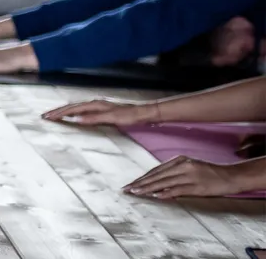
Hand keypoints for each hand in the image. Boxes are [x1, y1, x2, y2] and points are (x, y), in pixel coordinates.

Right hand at [43, 99, 156, 126]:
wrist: (144, 112)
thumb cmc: (130, 116)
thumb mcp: (112, 118)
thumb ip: (94, 118)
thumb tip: (76, 119)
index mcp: (95, 104)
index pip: (72, 108)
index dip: (59, 113)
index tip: (47, 117)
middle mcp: (94, 103)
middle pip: (72, 106)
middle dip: (57, 111)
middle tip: (44, 116)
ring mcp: (98, 105)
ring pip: (76, 107)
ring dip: (64, 111)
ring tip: (53, 115)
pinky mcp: (101, 109)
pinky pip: (82, 110)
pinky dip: (73, 112)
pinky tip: (72, 116)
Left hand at [125, 156, 265, 198]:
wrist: (230, 176)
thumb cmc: (209, 173)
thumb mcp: (190, 167)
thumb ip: (173, 172)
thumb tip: (156, 182)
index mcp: (179, 160)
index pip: (156, 170)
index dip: (142, 178)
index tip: (130, 184)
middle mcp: (182, 166)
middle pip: (157, 176)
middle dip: (140, 183)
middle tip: (127, 190)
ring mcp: (189, 176)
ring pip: (164, 182)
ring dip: (148, 188)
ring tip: (136, 193)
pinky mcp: (196, 186)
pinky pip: (177, 190)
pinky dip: (166, 193)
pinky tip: (155, 196)